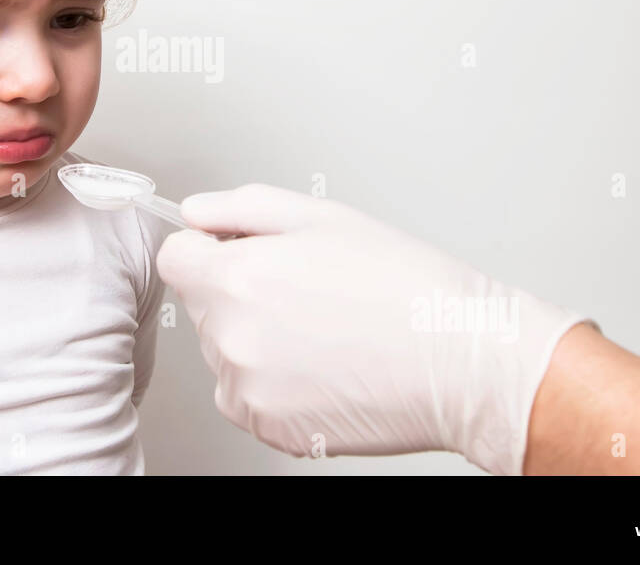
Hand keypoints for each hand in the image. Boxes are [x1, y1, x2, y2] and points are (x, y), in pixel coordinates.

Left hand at [155, 184, 593, 473]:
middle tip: (307, 289)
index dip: (208, 248)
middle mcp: (231, 338)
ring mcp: (249, 390)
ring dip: (256, 339)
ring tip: (324, 329)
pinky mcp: (271, 429)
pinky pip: (248, 397)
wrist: (464, 363)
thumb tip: (195, 213)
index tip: (239, 252)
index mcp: (236, 277)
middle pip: (202, 305)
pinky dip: (274, 384)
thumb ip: (241, 208)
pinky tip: (325, 366)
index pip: (174, 258)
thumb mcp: (323, 218)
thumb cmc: (407, 287)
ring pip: (225, 353)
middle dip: (238, 291)